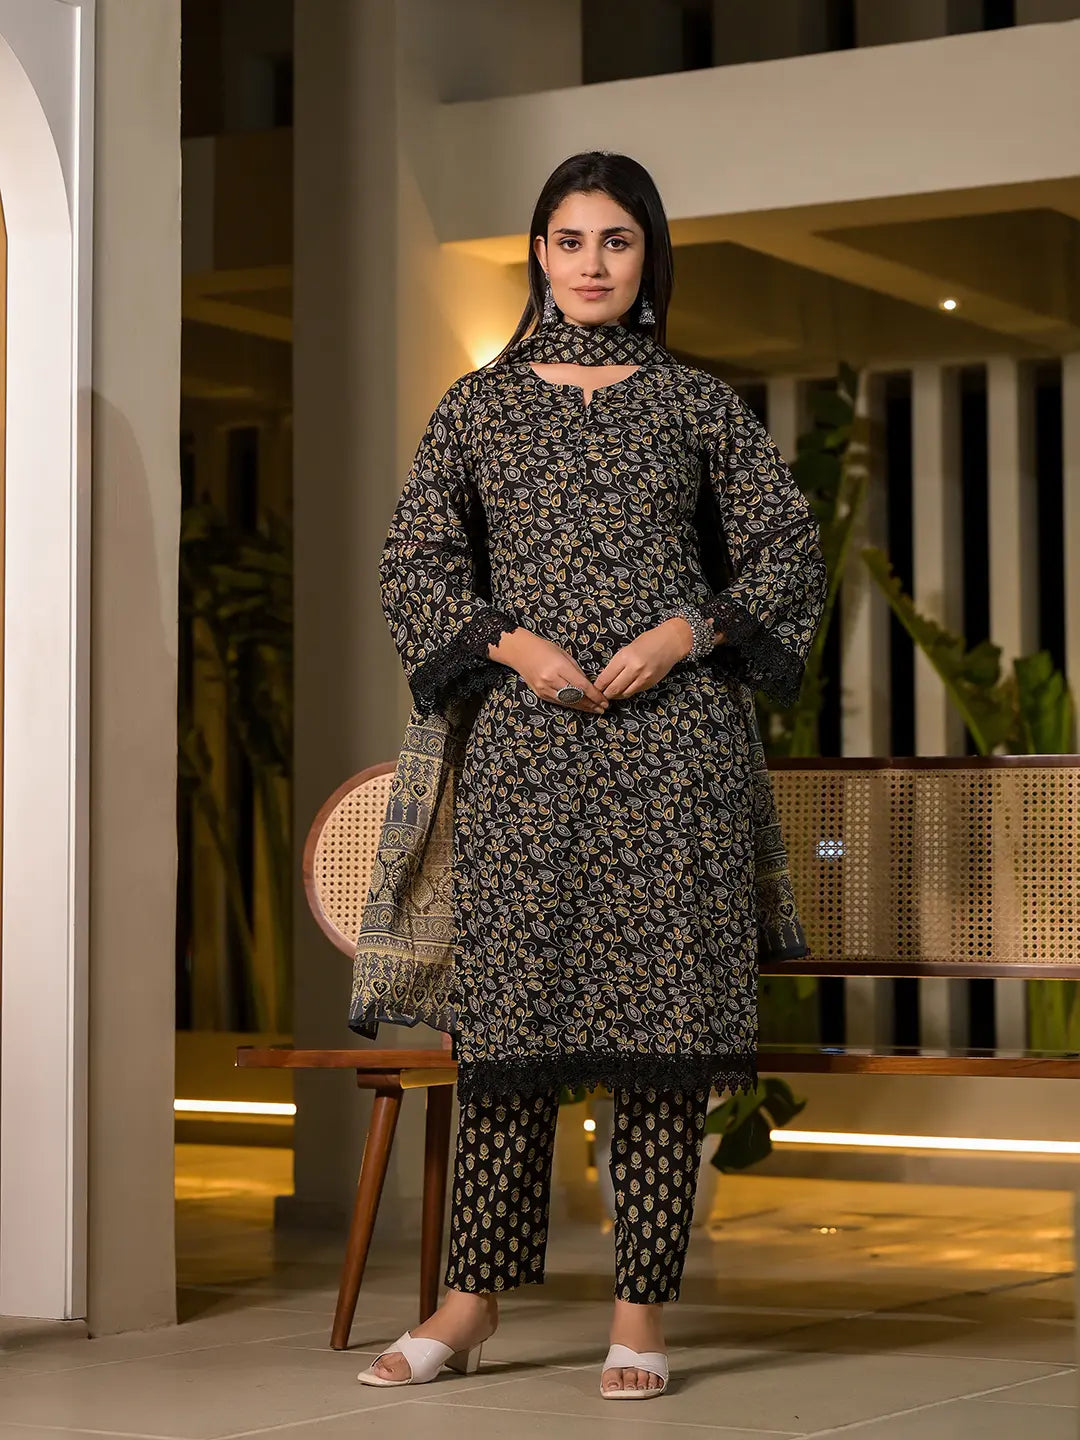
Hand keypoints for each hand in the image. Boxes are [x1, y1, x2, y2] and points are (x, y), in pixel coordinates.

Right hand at [488, 628, 609, 713]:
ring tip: (595, 710)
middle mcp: (551, 680)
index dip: (595, 696)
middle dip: (591, 704)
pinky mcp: (540, 694)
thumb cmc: (544, 649)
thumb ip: (577, 670)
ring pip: (568, 702)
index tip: (605, 700)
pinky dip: (571, 705)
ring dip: (583, 707)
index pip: (581, 686)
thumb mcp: (564, 655)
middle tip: (603, 708)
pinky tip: (581, 706)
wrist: (520, 652)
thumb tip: (589, 685)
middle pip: (576, 697)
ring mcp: (544, 689)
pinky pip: (559, 702)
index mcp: (559, 667)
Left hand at [593, 618, 696, 699]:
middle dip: (605, 694)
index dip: (598, 686)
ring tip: (610, 694)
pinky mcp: (650, 683)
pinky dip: (626, 693)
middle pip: (613, 689)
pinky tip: (623, 690)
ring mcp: (643, 678)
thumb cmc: (648, 640)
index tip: (594, 688)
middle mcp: (634, 669)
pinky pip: (634, 692)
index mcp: (625, 657)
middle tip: (600, 695)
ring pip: (624, 693)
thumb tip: (606, 676)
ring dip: (615, 695)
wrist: (671, 642)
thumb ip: (618, 662)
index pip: (606, 677)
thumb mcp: (628, 648)